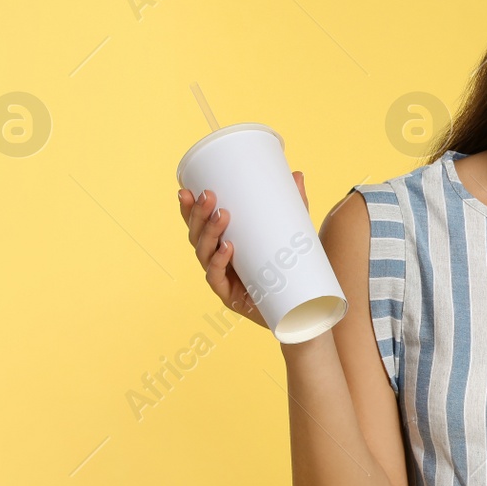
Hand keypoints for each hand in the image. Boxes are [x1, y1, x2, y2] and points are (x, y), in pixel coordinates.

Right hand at [178, 170, 308, 328]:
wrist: (301, 312)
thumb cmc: (289, 270)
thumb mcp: (292, 233)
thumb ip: (294, 205)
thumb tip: (297, 173)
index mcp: (222, 246)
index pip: (198, 226)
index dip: (188, 209)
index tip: (185, 188)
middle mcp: (217, 262)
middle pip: (196, 237)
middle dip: (198, 215)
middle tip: (209, 195)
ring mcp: (222, 280)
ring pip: (204, 255)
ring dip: (210, 233)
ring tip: (223, 215)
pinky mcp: (231, 298)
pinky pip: (218, 279)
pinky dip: (220, 262)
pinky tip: (227, 248)